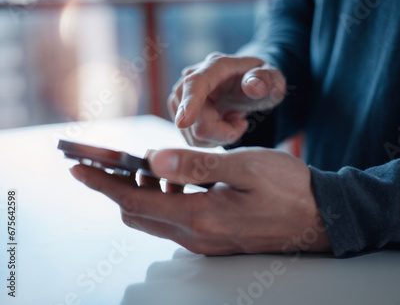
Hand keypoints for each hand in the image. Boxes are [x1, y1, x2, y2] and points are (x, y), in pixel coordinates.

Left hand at [69, 148, 330, 254]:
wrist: (319, 218)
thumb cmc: (288, 188)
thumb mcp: (245, 166)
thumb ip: (196, 165)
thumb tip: (152, 159)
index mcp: (201, 216)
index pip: (135, 201)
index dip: (102, 183)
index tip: (78, 167)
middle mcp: (197, 235)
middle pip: (138, 214)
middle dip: (115, 188)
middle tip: (108, 163)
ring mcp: (205, 242)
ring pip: (154, 219)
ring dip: (141, 193)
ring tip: (147, 166)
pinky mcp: (214, 240)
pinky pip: (175, 222)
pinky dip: (163, 200)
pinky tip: (177, 180)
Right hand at [168, 53, 285, 146]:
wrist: (249, 83)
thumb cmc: (262, 81)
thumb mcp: (274, 79)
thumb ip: (268, 80)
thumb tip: (253, 87)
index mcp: (216, 66)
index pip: (196, 83)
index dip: (189, 103)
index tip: (184, 122)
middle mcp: (191, 78)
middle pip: (195, 120)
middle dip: (222, 131)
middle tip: (241, 121)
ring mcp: (181, 96)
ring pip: (193, 134)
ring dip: (219, 136)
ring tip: (233, 119)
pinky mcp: (179, 112)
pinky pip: (192, 139)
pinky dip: (212, 139)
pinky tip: (223, 124)